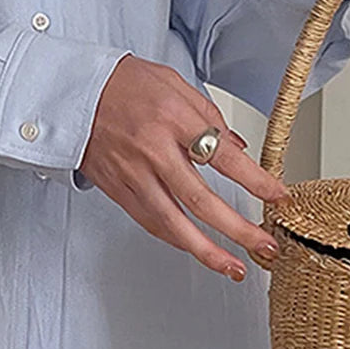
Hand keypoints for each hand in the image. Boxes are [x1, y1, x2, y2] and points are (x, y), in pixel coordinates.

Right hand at [78, 54, 291, 279]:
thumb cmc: (122, 82)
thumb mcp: (174, 83)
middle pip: (202, 200)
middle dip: (238, 229)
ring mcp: (132, 173)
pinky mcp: (116, 188)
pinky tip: (193, 248)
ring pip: (173, 223)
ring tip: (232, 266)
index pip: (224, 157)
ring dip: (206, 251)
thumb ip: (208, 117)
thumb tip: (237, 148)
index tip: (277, 197)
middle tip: (264, 245)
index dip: (256, 182)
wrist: (72, 90)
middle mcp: (152, 149)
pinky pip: (149, 221)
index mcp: (172, 118)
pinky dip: (175, 239)